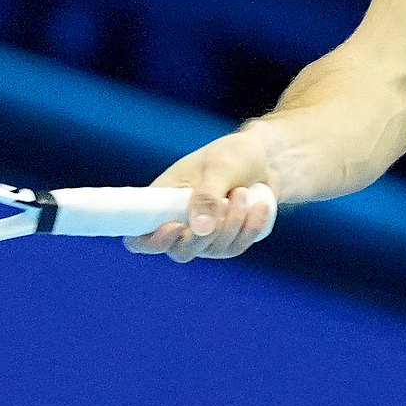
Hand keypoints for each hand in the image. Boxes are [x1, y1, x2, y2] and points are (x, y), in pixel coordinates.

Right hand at [123, 127, 278, 261]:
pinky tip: (259, 206)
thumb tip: (199, 231)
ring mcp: (203, 236)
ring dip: (233, 223)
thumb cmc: (234, 155)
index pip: (139, 236)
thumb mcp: (219, 167)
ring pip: (212, 250)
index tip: (175, 227)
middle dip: (207, 232)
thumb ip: (207, 196)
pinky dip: (250, 229)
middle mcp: (178, 223)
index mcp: (162, 201)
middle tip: (226, 201)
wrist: (266, 158)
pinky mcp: (227, 241)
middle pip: (180, 251)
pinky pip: (235, 248)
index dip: (150, 241)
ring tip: (242, 191)